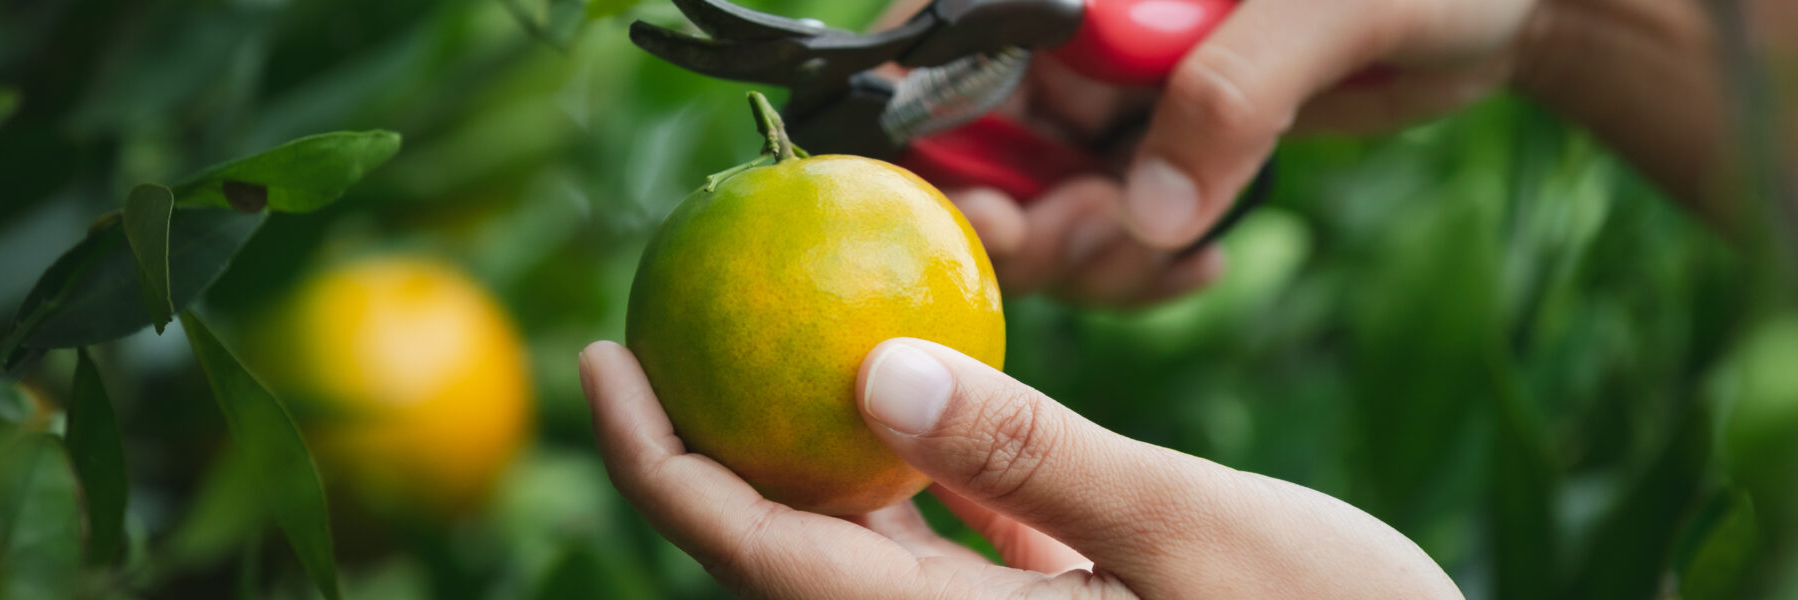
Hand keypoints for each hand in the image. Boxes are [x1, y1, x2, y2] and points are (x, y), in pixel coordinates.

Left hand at [580, 339, 1460, 598]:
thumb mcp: (1191, 533)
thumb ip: (1029, 456)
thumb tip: (869, 374)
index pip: (759, 556)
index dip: (661, 461)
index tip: (606, 354)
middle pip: (784, 557)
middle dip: (711, 451)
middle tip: (670, 330)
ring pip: (861, 554)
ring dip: (809, 458)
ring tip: (778, 354)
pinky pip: (947, 558)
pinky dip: (921, 485)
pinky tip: (931, 414)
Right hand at [881, 0, 1539, 304]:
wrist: (1502, 3)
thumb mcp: (1334, 9)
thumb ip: (1234, 93)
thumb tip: (1151, 213)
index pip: (942, 37)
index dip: (931, 129)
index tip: (996, 213)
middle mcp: (1074, 17)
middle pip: (968, 134)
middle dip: (1024, 218)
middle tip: (1110, 241)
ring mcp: (1107, 81)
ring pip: (1030, 195)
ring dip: (1087, 256)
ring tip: (1181, 251)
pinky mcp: (1150, 137)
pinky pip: (1098, 222)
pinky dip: (1132, 265)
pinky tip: (1200, 264)